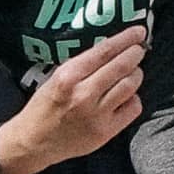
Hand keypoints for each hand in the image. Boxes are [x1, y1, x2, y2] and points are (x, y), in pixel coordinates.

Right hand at [0, 25, 148, 173]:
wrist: (33, 142)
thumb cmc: (44, 107)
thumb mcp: (56, 78)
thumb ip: (83, 66)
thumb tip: (113, 50)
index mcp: (67, 77)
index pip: (104, 51)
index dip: (126, 39)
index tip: (139, 31)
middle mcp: (83, 94)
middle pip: (122, 66)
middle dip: (135, 54)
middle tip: (139, 50)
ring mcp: (96, 114)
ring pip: (130, 85)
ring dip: (136, 75)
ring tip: (132, 73)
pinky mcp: (105, 131)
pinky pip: (133, 108)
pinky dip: (133, 98)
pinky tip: (126, 97)